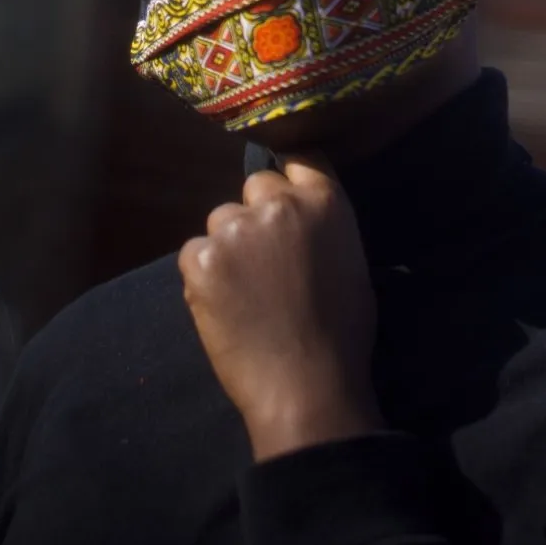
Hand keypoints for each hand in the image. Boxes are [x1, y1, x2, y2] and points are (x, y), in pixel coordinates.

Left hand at [179, 153, 382, 459]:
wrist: (305, 386)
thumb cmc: (341, 333)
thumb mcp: (351, 262)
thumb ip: (322, 226)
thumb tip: (302, 216)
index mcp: (323, 201)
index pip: (299, 158)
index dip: (290, 181)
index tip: (286, 201)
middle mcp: (277, 204)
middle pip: (255, 186)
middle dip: (257, 214)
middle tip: (265, 260)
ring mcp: (234, 229)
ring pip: (220, 220)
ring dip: (228, 245)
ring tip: (244, 290)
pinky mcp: (199, 258)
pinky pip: (194, 252)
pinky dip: (204, 274)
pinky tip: (224, 305)